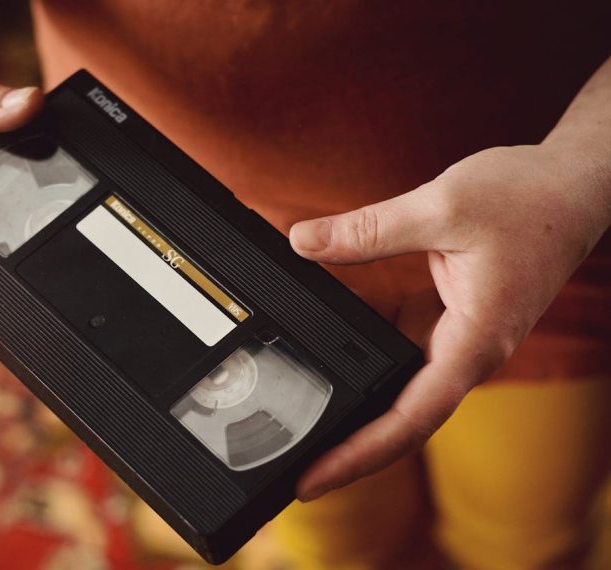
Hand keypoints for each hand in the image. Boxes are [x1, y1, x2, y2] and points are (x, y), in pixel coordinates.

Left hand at [289, 142, 609, 500]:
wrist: (571, 185)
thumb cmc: (529, 198)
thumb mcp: (440, 206)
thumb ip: (366, 229)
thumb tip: (302, 241)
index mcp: (475, 342)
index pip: (410, 418)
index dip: (359, 454)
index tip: (315, 477)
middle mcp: (467, 351)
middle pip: (400, 416)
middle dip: (348, 443)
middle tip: (294, 465)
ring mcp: (457, 337)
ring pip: (397, 382)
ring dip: (353, 396)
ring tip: (301, 413)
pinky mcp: (449, 317)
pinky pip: (398, 341)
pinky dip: (361, 340)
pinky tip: (323, 332)